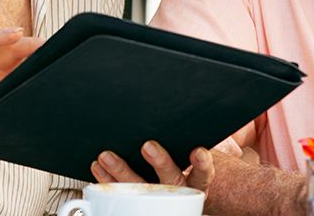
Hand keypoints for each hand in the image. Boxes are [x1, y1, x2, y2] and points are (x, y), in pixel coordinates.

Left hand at [92, 141, 215, 190]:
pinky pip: (121, 192)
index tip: (198, 151)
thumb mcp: (192, 148)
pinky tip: (98, 166)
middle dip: (159, 162)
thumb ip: (203, 136)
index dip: (202, 164)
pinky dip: (107, 179)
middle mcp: (178, 189)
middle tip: (148, 145)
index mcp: (197, 179)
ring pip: (142, 187)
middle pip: (171, 178)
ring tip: (108, 156)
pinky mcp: (137, 200)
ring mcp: (156, 196)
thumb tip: (215, 112)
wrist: (173, 191)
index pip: (204, 173)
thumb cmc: (182, 159)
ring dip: (122, 171)